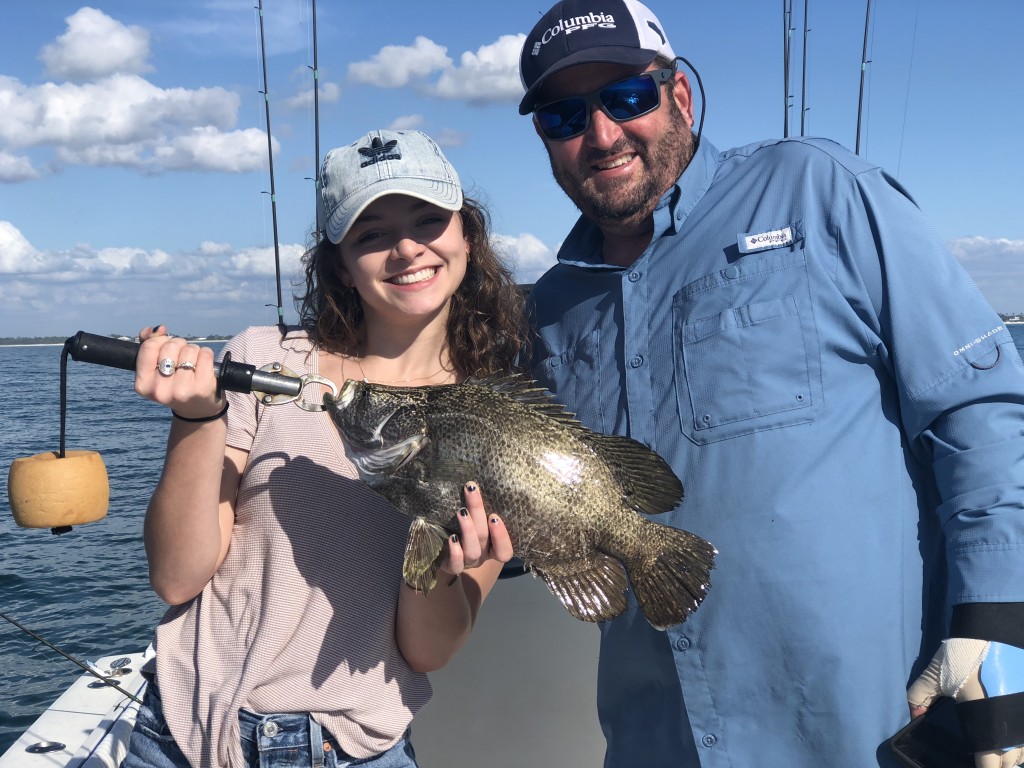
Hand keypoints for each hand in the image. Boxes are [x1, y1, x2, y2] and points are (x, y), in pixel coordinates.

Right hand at [134, 325, 222, 419]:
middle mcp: (160, 390)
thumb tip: (158, 329)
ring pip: (189, 350)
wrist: (198, 411)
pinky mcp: (201, 389)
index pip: (149, 347)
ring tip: (193, 364)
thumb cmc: (175, 384)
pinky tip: (205, 365)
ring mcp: (181, 390)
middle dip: (179, 345)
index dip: (161, 341)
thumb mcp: (156, 370)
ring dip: (194, 351)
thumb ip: (149, 345)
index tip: (167, 348)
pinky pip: (205, 355)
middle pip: (170, 346)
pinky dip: (206, 354)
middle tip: (182, 358)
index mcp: (143, 385)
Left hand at [437, 482, 512, 577]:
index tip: (494, 514)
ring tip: (461, 512)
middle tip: (472, 490)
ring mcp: (467, 563)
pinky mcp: (451, 567)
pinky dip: (455, 552)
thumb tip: (474, 484)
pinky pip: (456, 564)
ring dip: (468, 529)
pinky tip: (452, 538)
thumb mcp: (476, 523)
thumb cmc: (463, 532)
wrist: (441, 555)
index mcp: (493, 548)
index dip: (502, 535)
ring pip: (472, 550)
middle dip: (478, 512)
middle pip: (484, 537)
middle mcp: (482, 556)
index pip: (505, 550)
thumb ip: (479, 512)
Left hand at [908, 639, 1023, 767]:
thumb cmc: (964, 654)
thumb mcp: (935, 676)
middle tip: (982, 754)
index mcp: (990, 726)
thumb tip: (913, 716)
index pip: (991, 766)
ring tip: (996, 743)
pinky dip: (1021, 738)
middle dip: (996, 761)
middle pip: (1010, 761)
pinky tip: (1010, 730)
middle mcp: (1017, 728)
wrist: (995, 627)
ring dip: (1012, 751)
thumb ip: (919, 697)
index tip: (974, 765)